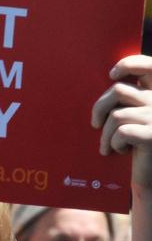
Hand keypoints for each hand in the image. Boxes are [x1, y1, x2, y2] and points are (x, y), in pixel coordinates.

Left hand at [92, 55, 151, 190]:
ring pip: (115, 115)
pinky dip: (113, 143)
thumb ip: (129, 101)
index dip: (130, 63)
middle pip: (119, 90)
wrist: (151, 176)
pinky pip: (121, 131)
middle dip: (100, 107)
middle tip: (95, 124)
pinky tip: (119, 151)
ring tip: (108, 145)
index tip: (112, 75)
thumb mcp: (136, 119)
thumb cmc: (139, 147)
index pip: (150, 66)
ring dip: (105, 134)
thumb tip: (108, 82)